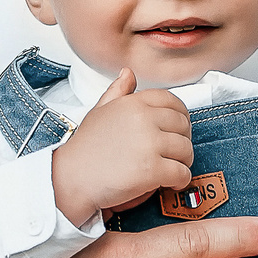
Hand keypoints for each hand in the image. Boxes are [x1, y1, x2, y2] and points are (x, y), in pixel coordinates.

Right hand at [51, 69, 193, 225]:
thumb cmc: (84, 149)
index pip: (173, 102)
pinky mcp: (152, 169)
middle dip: (183, 141)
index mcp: (134, 103)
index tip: (178, 130)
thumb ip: (118, 92)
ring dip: (183, 162)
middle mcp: (143, 119)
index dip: (181, 117)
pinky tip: (170, 183)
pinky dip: (180, 181)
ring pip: (186, 150)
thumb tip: (128, 73)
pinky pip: (182, 173)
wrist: (71, 179)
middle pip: (183, 126)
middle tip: (174, 153)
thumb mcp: (99, 111)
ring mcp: (149, 143)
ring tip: (171, 169)